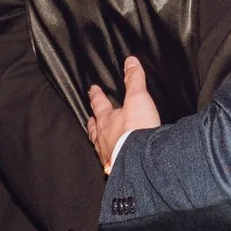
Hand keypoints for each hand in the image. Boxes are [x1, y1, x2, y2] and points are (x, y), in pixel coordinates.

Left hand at [85, 56, 160, 172]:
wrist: (140, 161)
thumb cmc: (136, 129)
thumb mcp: (138, 99)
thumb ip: (134, 80)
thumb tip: (130, 61)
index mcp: (106, 120)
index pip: (99, 104)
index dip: (96, 95)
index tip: (92, 89)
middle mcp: (103, 138)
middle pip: (95, 127)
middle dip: (93, 121)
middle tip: (90, 118)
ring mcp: (108, 154)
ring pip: (99, 145)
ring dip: (99, 140)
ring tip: (99, 139)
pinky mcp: (116, 169)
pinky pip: (109, 160)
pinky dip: (110, 157)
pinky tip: (112, 159)